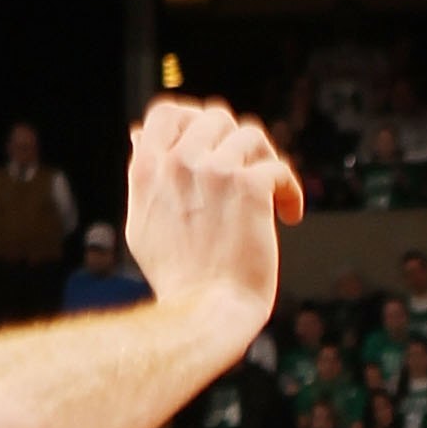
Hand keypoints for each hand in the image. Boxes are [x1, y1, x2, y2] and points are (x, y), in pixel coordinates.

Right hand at [124, 98, 302, 331]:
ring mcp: (215, 171)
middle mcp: (180, 162)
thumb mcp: (142, 223)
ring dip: (265, 162)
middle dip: (235, 144)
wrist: (205, 314)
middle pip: (216, 118)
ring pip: (252, 136)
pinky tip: (289, 215)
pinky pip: (278, 168)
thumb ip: (142, 177)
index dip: (192, 119)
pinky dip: (290, 191)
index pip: (166, 113)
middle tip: (248, 176)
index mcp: (149, 169)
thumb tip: (137, 134)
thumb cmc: (177, 280)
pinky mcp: (249, 188)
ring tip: (271, 194)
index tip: (212, 143)